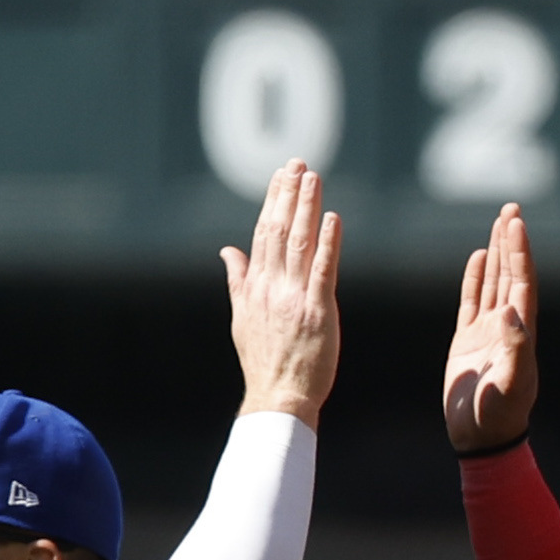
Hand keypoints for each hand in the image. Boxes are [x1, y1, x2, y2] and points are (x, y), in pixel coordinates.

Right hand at [221, 160, 346, 426]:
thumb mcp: (241, 317)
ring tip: (313, 178)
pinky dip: (327, 243)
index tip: (282, 174)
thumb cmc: (264, 361)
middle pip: (279, 230)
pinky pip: (322, 271)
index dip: (273, 200)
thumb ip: (237, 280)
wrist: (278, 396)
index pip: (262, 233)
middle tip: (299, 163)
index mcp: (254, 287)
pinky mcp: (317, 312)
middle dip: (289, 194)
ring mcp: (294, 298)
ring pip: (299, 243)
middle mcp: (271, 287)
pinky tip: (332, 218)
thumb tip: (227, 250)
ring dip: (306, 207)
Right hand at [440, 203, 541, 453]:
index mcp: (521, 331)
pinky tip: (477, 257)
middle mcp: (508, 325)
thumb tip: (510, 313)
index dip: (519, 251)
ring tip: (499, 222)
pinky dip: (475, 277)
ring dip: (497, 252)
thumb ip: (514, 350)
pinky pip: (471, 300)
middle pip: (511, 273)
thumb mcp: (509, 385)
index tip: (515, 222)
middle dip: (511, 241)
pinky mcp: (467, 340)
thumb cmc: (498, 415)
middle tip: (511, 207)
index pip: (521, 281)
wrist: (480, 438)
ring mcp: (487, 331)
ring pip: (493, 282)